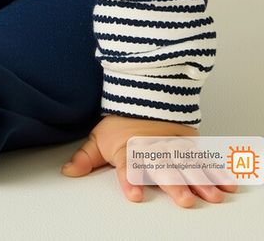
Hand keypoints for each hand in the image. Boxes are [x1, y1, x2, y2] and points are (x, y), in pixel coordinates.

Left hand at [61, 115, 237, 206]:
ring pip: (189, 164)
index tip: (135, 194)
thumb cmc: (121, 125)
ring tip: (211, 196)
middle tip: (184, 201)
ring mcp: (174, 147)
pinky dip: (219, 170)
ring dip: (202, 181)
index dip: (131, 180)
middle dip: (174, 184)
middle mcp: (153, 150)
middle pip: (165, 168)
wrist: (143, 96)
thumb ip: (86, 158)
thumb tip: (68, 172)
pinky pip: (206, 158)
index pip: (129, 166)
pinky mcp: (190, 145)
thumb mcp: (100, 138)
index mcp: (130, 150)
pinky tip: (229, 184)